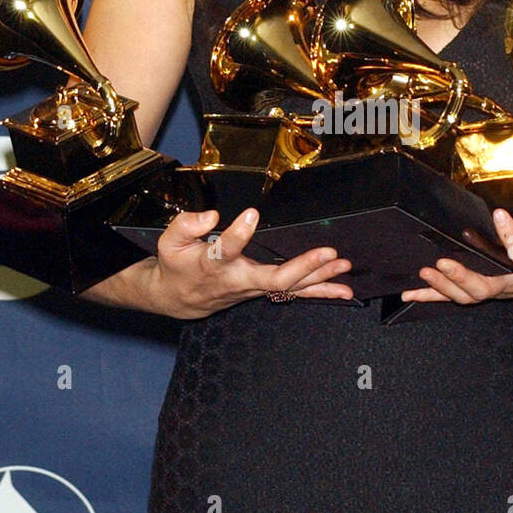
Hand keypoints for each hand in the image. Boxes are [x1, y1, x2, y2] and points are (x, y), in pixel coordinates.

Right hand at [150, 207, 354, 318]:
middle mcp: (238, 279)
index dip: (237, 234)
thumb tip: (212, 215)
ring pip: (291, 287)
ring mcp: (254, 288)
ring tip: (343, 266)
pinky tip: (343, 290)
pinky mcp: (264, 291)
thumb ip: (186, 224)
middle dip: (303, 266)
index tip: (250, 214)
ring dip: (320, 278)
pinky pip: (295, 293)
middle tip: (328, 253)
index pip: (225, 250)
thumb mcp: (168, 242)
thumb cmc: (177, 266)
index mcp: (213, 264)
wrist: (178, 298)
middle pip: (273, 278)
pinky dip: (321, 291)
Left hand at [400, 203, 512, 308]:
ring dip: (444, 286)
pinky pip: (458, 297)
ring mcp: (500, 289)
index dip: (511, 236)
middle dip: (462, 277)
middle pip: (486, 287)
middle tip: (443, 262)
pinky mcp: (489, 290)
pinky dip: (433, 296)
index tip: (500, 214)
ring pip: (469, 296)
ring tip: (426, 271)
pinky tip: (412, 292)